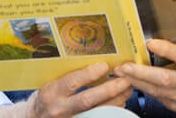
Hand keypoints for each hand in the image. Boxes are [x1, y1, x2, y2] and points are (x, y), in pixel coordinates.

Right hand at [0, 62, 130, 117]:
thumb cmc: (47, 97)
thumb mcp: (52, 83)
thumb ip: (70, 75)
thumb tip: (96, 62)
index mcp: (52, 92)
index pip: (72, 82)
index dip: (89, 74)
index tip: (105, 65)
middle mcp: (60, 108)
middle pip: (87, 100)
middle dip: (109, 90)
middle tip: (125, 80)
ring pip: (97, 112)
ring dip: (116, 100)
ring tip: (127, 88)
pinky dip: (111, 109)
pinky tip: (119, 101)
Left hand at [113, 40, 175, 115]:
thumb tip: (174, 26)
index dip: (167, 50)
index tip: (151, 42)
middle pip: (164, 79)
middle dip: (141, 72)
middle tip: (125, 65)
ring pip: (156, 90)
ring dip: (136, 81)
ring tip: (121, 72)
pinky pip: (156, 97)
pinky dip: (142, 88)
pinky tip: (131, 81)